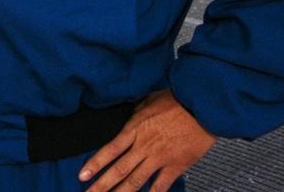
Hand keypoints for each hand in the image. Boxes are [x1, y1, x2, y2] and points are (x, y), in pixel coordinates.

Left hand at [78, 90, 215, 190]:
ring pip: (136, 180)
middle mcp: (144, 146)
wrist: (201, 105)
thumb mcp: (147, 101)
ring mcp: (160, 158)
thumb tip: (128, 121)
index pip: (110, 150)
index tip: (82, 176)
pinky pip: (161, 185)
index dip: (95, 164)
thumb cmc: (176, 100)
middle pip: (119, 170)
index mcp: (135, 129)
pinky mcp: (176, 166)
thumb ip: (135, 115)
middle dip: (102, 185)